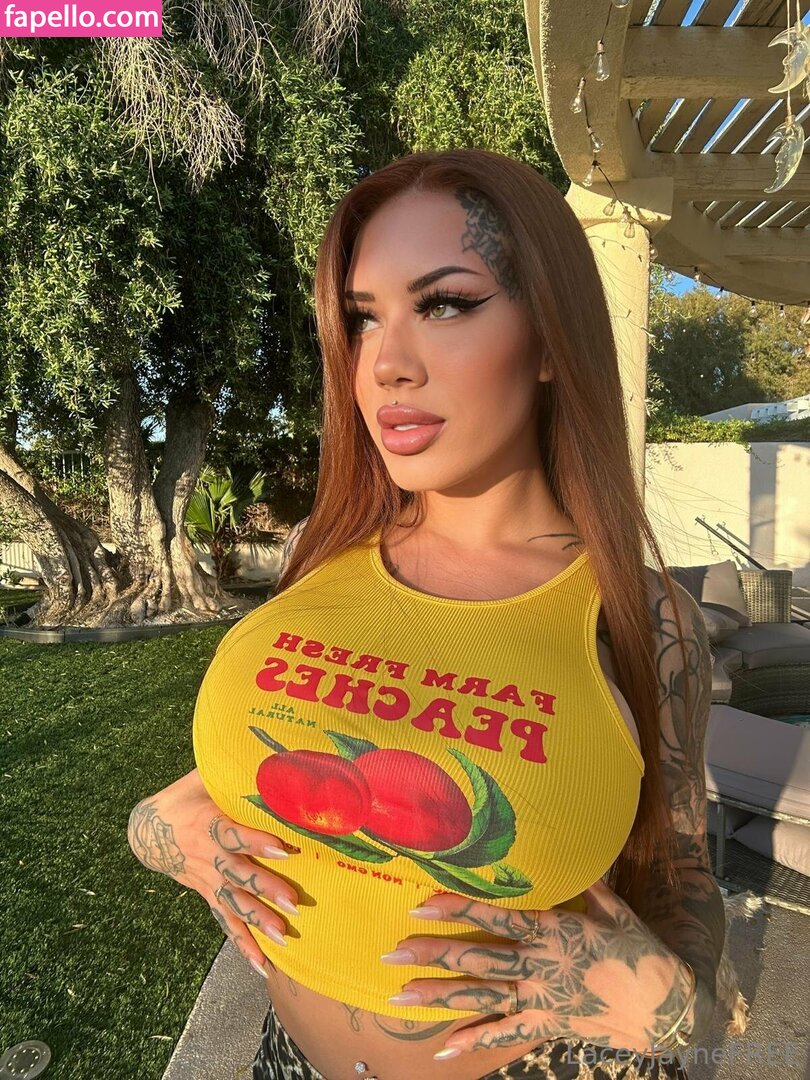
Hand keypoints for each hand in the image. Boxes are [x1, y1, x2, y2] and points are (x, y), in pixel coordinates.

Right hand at [128, 768, 298, 973]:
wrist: (148, 829)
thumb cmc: (185, 794)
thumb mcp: (203, 776)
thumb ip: (232, 769)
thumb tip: (269, 748)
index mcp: (207, 822)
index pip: (234, 834)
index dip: (256, 842)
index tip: (284, 847)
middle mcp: (208, 856)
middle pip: (239, 874)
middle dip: (266, 889)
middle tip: (294, 903)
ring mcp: (208, 879)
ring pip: (235, 903)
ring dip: (259, 921)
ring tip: (285, 937)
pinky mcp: (208, 894)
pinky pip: (226, 922)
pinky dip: (243, 945)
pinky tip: (262, 966)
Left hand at [383, 879, 693, 1059]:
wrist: (665, 1007)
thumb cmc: (639, 951)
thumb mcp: (614, 908)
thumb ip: (586, 883)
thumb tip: (570, 851)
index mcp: (551, 931)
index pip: (495, 917)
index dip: (458, 910)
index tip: (422, 904)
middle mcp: (538, 966)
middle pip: (477, 958)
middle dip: (432, 954)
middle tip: (392, 952)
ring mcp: (539, 999)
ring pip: (480, 996)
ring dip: (439, 997)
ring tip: (401, 997)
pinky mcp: (545, 1026)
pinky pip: (503, 1033)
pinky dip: (473, 1041)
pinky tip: (442, 1049)